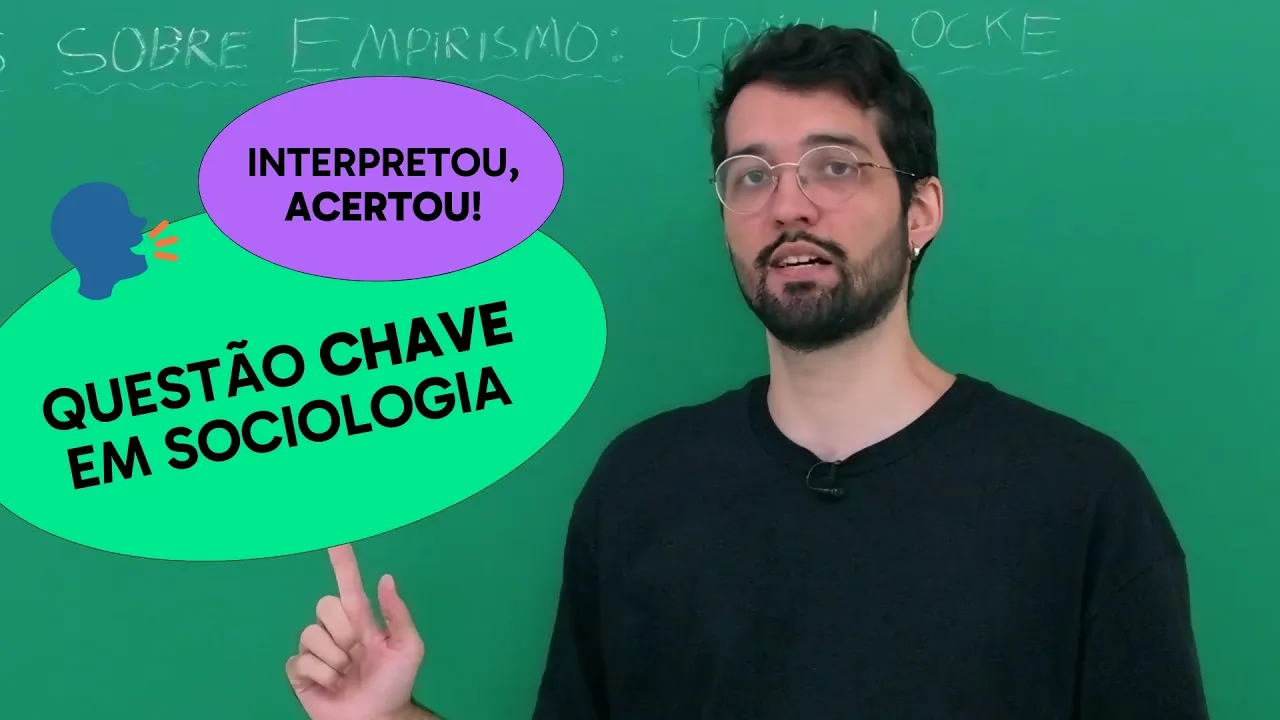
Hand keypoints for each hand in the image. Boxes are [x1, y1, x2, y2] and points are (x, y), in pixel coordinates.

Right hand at [285, 544, 426, 719]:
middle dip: (344, 630)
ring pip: (310, 633)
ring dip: (334, 658)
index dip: (341, 561)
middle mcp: (335, 629)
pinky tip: (332, 685)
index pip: (348, 583)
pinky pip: (300, 660)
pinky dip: (320, 674)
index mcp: (361, 619)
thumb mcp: (408, 647)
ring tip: (347, 674)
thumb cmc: (395, 683)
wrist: (378, 718)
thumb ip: (397, 613)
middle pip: (325, 606)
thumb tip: (386, 578)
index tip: (335, 537)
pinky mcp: (300, 672)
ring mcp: (316, 650)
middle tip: (359, 653)